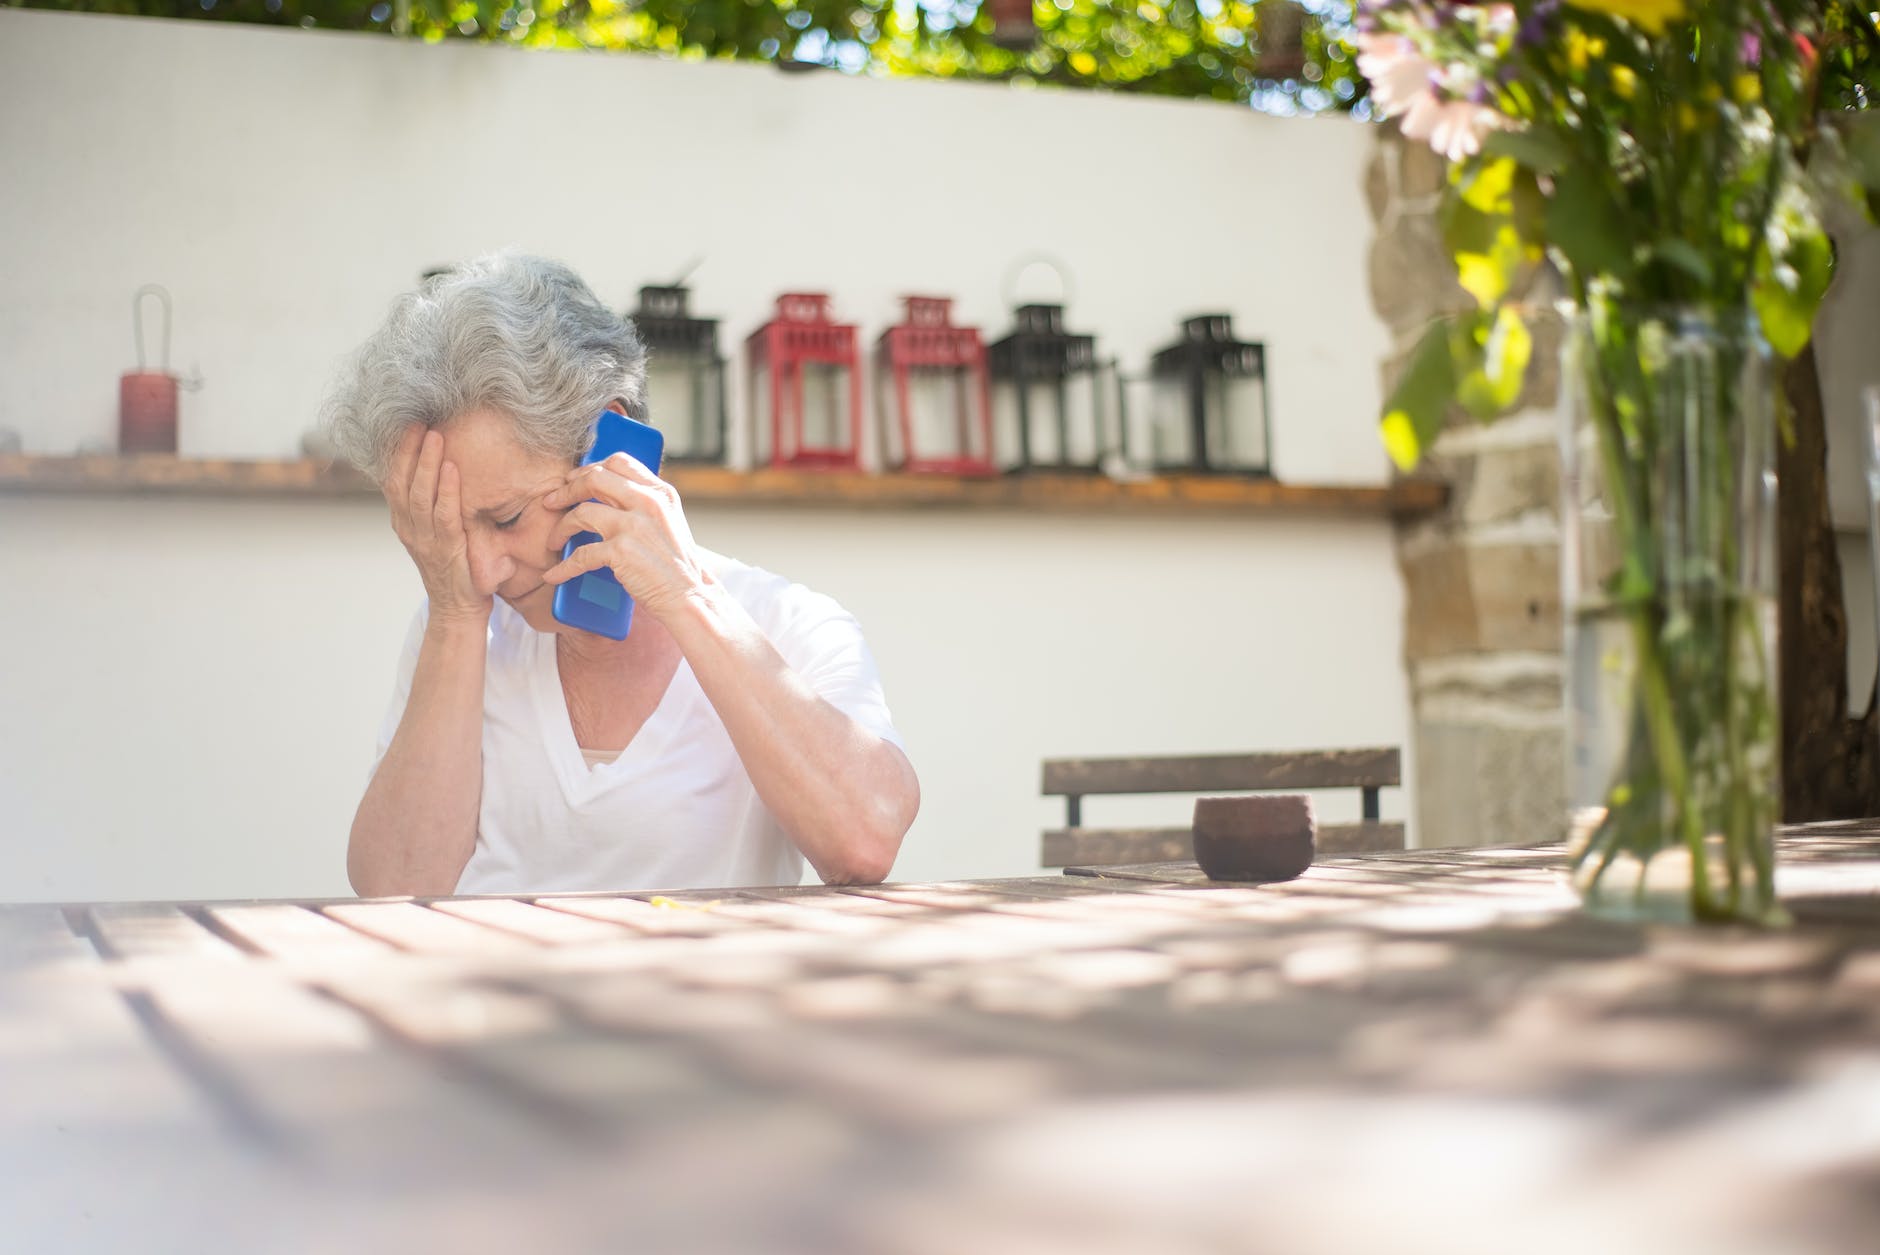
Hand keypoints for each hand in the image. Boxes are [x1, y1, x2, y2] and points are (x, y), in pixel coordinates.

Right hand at [383, 425, 489, 626]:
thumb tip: (442, 472)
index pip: (393, 480)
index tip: (405, 425)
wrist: (457, 610)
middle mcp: (409, 528)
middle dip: (409, 449)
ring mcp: (425, 540)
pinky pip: (445, 515)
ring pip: (420, 494)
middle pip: (401, 481)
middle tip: (418, 420)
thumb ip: (434, 507)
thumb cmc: (453, 569)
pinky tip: (452, 468)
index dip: (398, 452)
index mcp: (403, 522)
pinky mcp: (447, 550)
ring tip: (434, 435)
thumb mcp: (436, 533)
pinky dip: (448, 490)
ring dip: (427, 462)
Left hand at [542, 452, 707, 621]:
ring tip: (553, 541)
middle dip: (567, 489)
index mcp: (660, 492)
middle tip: (551, 502)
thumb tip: (609, 496)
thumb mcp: (668, 522)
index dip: (590, 468)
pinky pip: (580, 554)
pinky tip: (555, 575)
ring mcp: (634, 525)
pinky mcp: (621, 551)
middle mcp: (648, 502)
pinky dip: (563, 567)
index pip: (618, 462)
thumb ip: (644, 505)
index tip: (574, 479)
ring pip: (581, 512)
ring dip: (560, 527)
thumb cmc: (677, 566)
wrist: (690, 596)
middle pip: (594, 479)